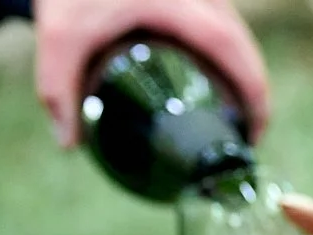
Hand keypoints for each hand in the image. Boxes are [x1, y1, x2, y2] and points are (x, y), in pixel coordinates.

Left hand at [34, 0, 270, 149]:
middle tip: (246, 131)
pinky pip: (222, 21)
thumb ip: (59, 89)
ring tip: (236, 110)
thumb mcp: (59, 35)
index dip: (253, 93)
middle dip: (253, 90)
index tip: (252, 130)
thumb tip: (68, 143)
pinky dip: (230, 50)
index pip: (232, 49)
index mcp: (179, 5)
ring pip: (235, 32)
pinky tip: (220, 71)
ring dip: (244, 70)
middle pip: (243, 45)